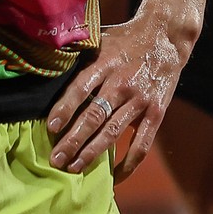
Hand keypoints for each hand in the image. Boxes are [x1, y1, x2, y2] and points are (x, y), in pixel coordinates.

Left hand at [48, 16, 188, 179]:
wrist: (166, 37)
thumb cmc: (125, 40)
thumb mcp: (100, 39)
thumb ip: (79, 57)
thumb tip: (46, 69)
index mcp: (106, 63)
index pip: (81, 88)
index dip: (65, 108)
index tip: (51, 127)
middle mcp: (122, 83)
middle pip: (94, 116)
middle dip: (73, 140)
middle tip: (55, 159)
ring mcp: (140, 100)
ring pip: (113, 132)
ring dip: (92, 152)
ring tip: (74, 167)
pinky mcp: (156, 112)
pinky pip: (142, 143)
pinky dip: (129, 163)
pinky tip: (114, 176)